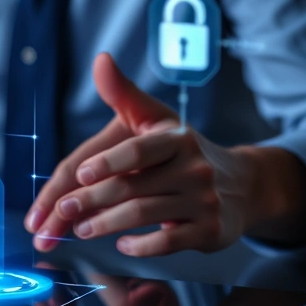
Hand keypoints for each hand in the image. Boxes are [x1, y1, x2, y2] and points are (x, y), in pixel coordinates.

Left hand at [25, 53, 254, 256]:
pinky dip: (140, 246)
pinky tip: (122, 244)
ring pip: (144, 214)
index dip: (107, 163)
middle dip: (91, 201)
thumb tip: (100, 60)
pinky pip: (168, 243)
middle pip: (131, 187)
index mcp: (176, 138)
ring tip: (80, 228)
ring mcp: (203, 200)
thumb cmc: (181, 152)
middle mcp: (193, 167)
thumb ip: (123, 93)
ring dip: (105, 224)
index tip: (79, 175)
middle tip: (63, 211)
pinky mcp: (209, 231)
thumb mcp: (155, 117)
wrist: (242, 185)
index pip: (138, 150)